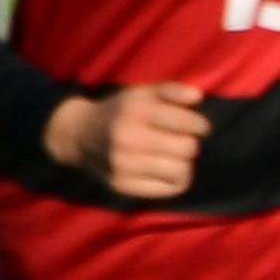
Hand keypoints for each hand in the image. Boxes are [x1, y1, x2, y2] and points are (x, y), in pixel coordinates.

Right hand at [44, 79, 211, 199]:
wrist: (78, 134)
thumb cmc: (121, 112)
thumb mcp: (142, 93)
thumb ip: (172, 91)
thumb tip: (198, 97)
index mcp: (135, 110)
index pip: (187, 123)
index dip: (200, 126)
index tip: (199, 127)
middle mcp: (127, 137)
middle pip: (188, 149)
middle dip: (190, 144)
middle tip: (181, 142)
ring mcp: (123, 164)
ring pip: (182, 171)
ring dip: (184, 164)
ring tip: (174, 157)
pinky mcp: (122, 185)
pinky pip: (170, 189)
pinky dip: (175, 180)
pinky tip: (165, 170)